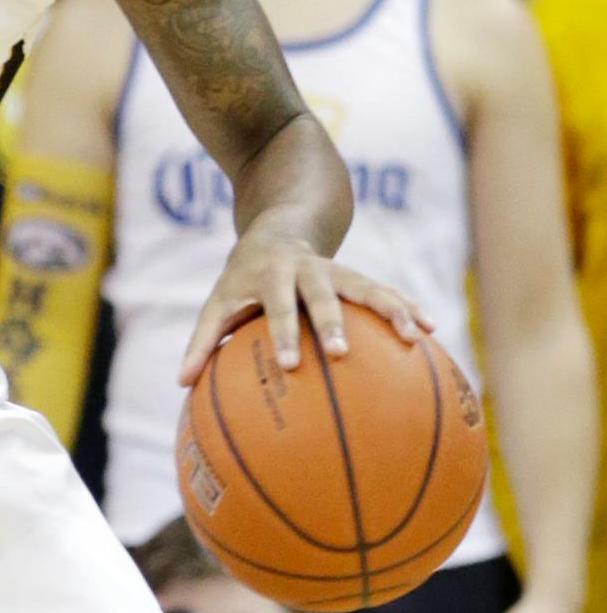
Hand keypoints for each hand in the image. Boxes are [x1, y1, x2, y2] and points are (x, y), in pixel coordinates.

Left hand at [178, 232, 429, 382]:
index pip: (276, 306)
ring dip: (390, 309)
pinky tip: (432, 330)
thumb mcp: (219, 302)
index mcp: (269, 276)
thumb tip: (181, 382)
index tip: (291, 365)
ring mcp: (336, 270)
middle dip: (333, 321)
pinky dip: (408, 306)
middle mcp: (305, 269)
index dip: (283, 333)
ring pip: (366, 286)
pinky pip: (387, 291)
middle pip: (321, 293)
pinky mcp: (359, 276)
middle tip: (342, 353)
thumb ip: (203, 341)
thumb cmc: (244, 281)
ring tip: (416, 336)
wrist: (277, 230)